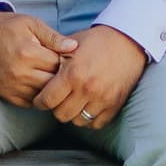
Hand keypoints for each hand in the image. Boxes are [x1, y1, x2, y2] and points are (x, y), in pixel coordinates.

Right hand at [0, 7, 70, 106]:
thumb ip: (53, 37)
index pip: (58, 66)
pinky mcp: (6, 94)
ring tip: (48, 75)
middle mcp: (19, 73)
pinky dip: (36, 95)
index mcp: (28, 53)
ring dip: (48, 88)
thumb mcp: (32, 24)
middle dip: (59, 77)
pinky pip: (29, 102)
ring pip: (42, 96)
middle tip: (60, 69)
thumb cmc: (7, 27)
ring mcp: (11, 86)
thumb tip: (74, 47)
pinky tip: (37, 83)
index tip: (66, 58)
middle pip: (52, 84)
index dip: (66, 62)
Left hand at [32, 24, 147, 132]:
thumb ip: (54, 61)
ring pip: (78, 121)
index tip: (40, 99)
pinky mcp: (115, 104)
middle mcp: (86, 89)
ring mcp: (102, 99)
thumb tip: (37, 74)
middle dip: (56, 108)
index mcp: (72, 73)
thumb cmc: (97, 41)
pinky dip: (90, 119)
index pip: (47, 100)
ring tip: (73, 104)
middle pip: (61, 114)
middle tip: (57, 101)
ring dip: (73, 114)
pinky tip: (87, 107)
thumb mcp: (71, 46)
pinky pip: (96, 124)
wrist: (128, 41)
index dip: (40, 101)